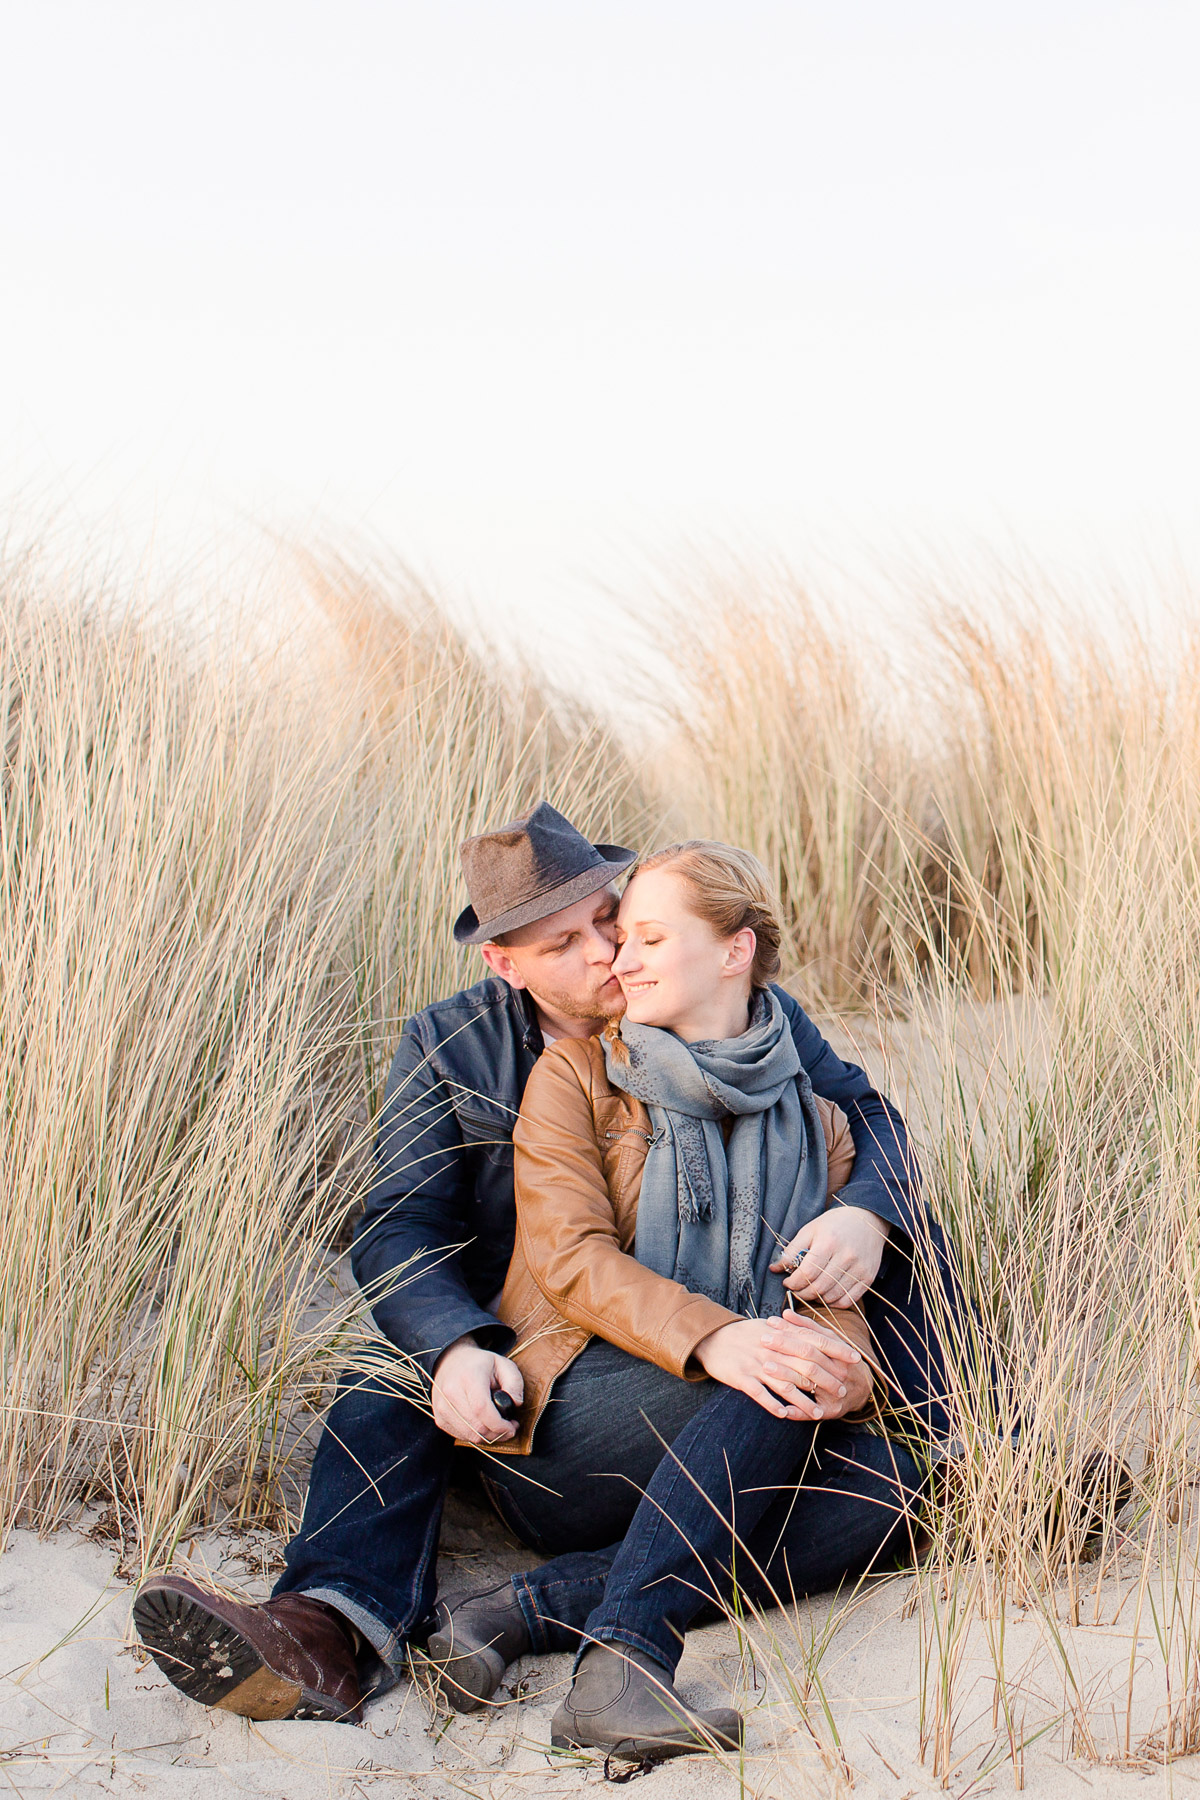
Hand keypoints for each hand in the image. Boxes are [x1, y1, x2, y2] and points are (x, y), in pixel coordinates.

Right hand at [431, 1336, 523, 1444]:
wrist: (450, 1361)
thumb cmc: (480, 1364)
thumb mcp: (503, 1364)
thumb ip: (514, 1383)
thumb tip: (516, 1404)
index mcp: (468, 1377)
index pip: (482, 1409)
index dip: (499, 1425)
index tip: (512, 1427)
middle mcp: (451, 1393)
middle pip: (477, 1427)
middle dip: (498, 1433)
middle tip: (509, 1427)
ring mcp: (442, 1407)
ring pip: (470, 1436)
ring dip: (488, 1437)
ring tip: (498, 1426)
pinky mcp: (439, 1418)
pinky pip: (461, 1436)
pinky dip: (475, 1435)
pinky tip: (483, 1424)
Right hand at [693, 1316, 865, 1420]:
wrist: (712, 1338)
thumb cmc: (745, 1334)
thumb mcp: (770, 1327)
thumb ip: (794, 1331)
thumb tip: (818, 1333)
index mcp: (781, 1334)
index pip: (815, 1340)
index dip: (837, 1349)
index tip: (855, 1359)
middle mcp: (772, 1349)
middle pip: (805, 1366)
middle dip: (826, 1380)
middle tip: (842, 1392)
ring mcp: (757, 1364)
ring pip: (785, 1384)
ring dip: (804, 1401)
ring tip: (817, 1413)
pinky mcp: (742, 1377)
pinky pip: (760, 1394)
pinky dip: (773, 1404)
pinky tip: (784, 1415)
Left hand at [760, 1313, 874, 1418]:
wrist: (862, 1390)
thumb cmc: (839, 1361)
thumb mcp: (829, 1341)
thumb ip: (808, 1327)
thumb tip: (786, 1313)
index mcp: (838, 1352)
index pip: (811, 1338)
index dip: (790, 1330)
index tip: (770, 1322)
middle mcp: (839, 1371)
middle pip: (808, 1357)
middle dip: (785, 1347)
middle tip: (763, 1339)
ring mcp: (835, 1392)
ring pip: (808, 1382)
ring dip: (786, 1375)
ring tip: (765, 1366)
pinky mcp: (830, 1411)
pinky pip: (810, 1412)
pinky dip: (796, 1411)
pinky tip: (780, 1408)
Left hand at [771, 1205, 889, 1307]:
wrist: (868, 1220)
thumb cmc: (834, 1224)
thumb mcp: (810, 1229)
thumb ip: (792, 1250)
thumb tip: (774, 1268)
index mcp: (829, 1242)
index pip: (807, 1273)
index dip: (793, 1283)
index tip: (787, 1283)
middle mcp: (846, 1257)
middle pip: (819, 1287)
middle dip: (802, 1293)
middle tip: (796, 1290)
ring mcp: (859, 1269)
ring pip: (832, 1296)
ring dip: (816, 1299)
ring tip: (809, 1291)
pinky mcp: (868, 1278)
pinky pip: (847, 1300)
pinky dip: (834, 1302)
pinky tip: (826, 1294)